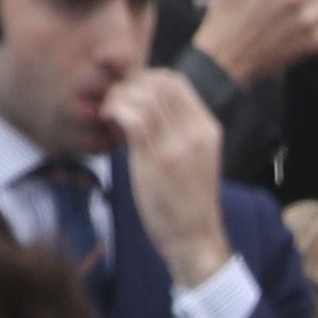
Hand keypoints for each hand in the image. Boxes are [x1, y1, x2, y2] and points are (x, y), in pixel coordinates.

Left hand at [110, 62, 234, 288]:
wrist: (194, 239)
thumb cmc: (185, 199)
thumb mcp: (191, 156)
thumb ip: (174, 128)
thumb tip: (140, 100)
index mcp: (207, 129)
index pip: (175, 81)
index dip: (144, 78)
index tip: (128, 95)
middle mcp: (196, 134)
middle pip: (157, 82)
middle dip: (128, 85)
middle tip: (115, 104)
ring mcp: (178, 147)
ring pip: (142, 96)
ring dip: (118, 98)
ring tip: (111, 116)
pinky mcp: (156, 162)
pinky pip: (131, 118)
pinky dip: (114, 112)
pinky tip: (109, 124)